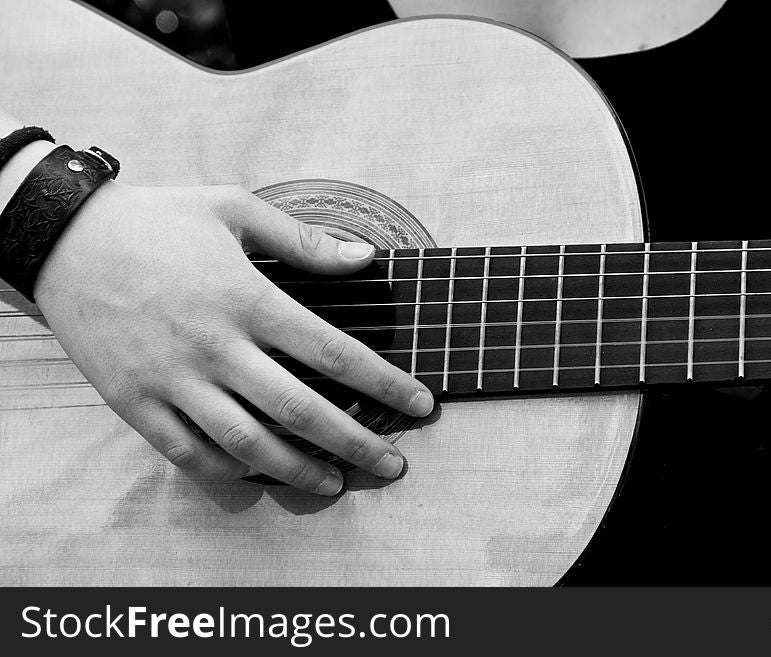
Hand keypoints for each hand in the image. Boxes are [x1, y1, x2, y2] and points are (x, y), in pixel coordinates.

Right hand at [33, 181, 433, 494]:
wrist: (63, 237)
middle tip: (393, 464)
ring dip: (298, 469)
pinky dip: (227, 471)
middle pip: (300, 409)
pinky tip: (258, 475)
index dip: (385, 383)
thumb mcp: (232, 208)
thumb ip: (303, 240)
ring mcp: (172, 379)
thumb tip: (365, 259)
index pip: (334, 352)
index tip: (421, 405)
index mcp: (247, 299)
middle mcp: (215, 346)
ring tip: (336, 483)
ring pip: (247, 442)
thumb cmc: (156, 220)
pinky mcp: (134, 401)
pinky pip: (187, 452)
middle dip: (356, 442)